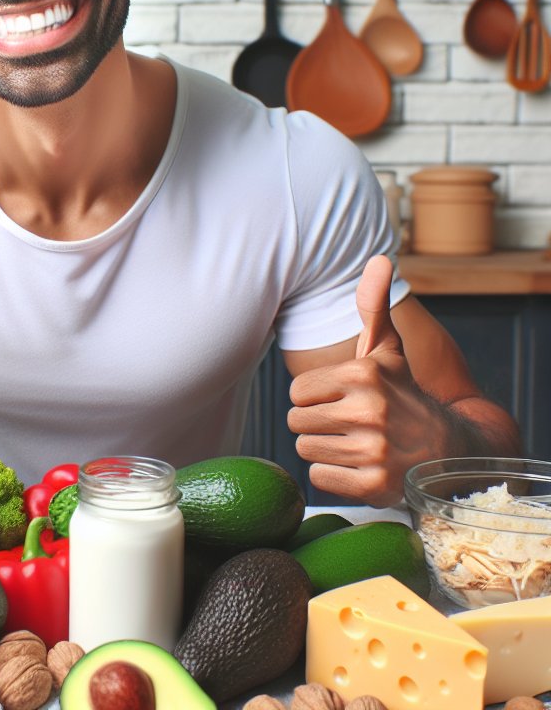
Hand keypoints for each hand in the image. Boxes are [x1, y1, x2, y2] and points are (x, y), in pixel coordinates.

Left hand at [287, 255, 445, 505]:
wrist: (447, 450)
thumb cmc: (404, 395)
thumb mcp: (388, 350)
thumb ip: (373, 307)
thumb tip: (378, 257)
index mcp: (363, 374)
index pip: (296, 392)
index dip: (314, 397)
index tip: (340, 399)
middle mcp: (368, 411)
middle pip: (296, 422)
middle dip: (316, 423)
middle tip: (346, 424)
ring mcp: (372, 451)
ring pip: (306, 450)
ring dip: (324, 449)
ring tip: (353, 443)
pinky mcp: (371, 486)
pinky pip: (319, 477)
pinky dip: (333, 475)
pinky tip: (358, 466)